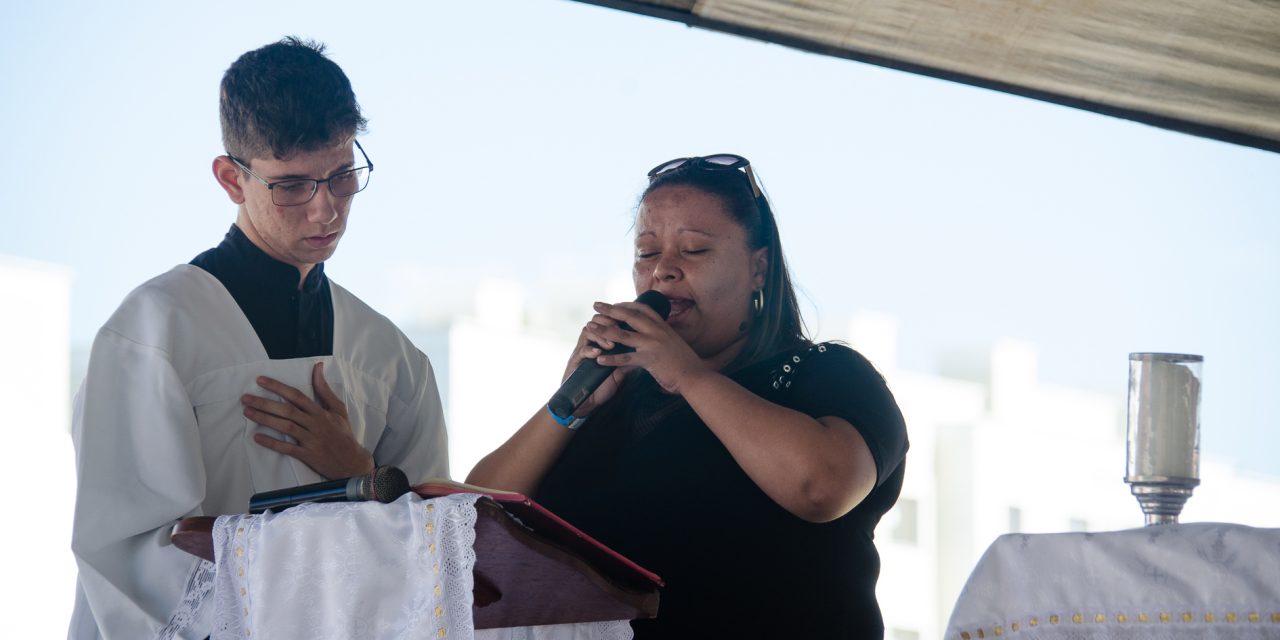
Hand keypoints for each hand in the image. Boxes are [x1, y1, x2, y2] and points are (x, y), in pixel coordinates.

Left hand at [243, 361, 374, 479]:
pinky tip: (257, 437)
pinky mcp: (308, 455)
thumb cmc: (343, 433)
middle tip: (245, 398)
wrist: (352, 461)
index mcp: (320, 412)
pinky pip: (288, 448)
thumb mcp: (338, 409)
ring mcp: (311, 440)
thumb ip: (325, 389)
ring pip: (285, 427)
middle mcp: (315, 424)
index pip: (296, 395)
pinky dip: (272, 443)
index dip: (278, 387)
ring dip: (265, 419)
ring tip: (247, 412)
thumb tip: (318, 366)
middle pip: (287, 410)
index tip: (260, 380)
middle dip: (264, 403)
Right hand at [562, 311, 632, 414]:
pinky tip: (598, 353)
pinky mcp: (575, 361)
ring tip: (610, 345)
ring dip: (601, 336)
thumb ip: (626, 360)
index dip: (616, 318)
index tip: (628, 322)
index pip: (607, 321)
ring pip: (587, 331)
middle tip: (618, 329)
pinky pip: (581, 350)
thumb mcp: (618, 372)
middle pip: (596, 321)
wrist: (586, 402)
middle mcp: (590, 343)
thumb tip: (641, 352)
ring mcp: (582, 351)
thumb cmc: (602, 385)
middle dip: (607, 322)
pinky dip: (590, 350)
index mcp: (601, 343)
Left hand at [586, 300, 713, 394]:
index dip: (625, 304)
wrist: (696, 377)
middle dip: (610, 310)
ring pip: (623, 335)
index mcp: (663, 326)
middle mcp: (657, 331)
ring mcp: (653, 344)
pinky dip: (611, 359)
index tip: (614, 304)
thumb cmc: (686, 363)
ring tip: (590, 328)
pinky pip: (626, 358)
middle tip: (595, 305)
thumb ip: (661, 336)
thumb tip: (651, 334)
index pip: (642, 308)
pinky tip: (599, 359)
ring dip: (604, 331)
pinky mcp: (649, 359)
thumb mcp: (673, 343)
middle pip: (629, 316)